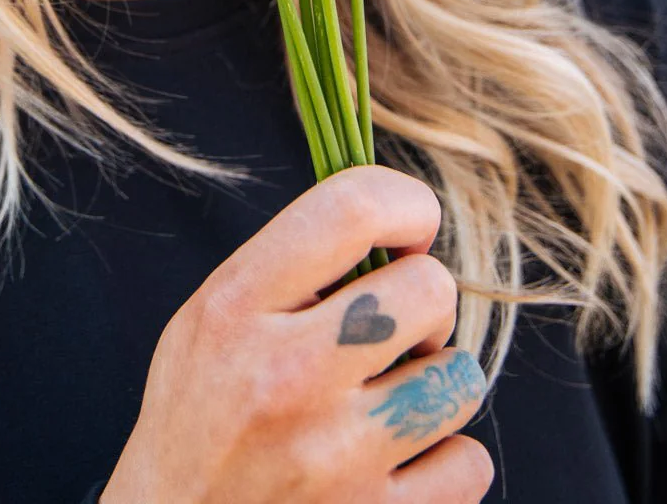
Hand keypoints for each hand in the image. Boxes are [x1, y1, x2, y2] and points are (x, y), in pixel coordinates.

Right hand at [100, 166, 491, 502]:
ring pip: (460, 376)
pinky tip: (398, 453)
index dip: (403, 203)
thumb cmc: (198, 411)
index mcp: (238, 308)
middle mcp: (288, 376)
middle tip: (392, 322)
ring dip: (437, 376)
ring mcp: (336, 456)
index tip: (408, 225)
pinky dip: (443, 456)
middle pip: (428, 289)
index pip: (351, 209)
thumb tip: (391, 227)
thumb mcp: (211, 315)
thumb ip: (289, 266)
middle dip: (423, 297)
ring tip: (394, 386)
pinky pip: (467, 463)